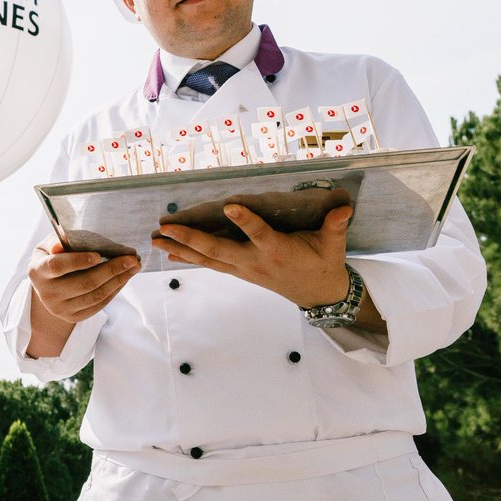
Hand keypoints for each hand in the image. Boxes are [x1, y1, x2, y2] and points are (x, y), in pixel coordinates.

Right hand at [28, 236, 139, 323]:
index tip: (98, 254)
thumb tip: (59, 245)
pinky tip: (124, 279)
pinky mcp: (72, 317)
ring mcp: (59, 309)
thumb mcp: (48, 245)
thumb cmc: (51, 256)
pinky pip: (98, 305)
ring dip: (118, 281)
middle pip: (83, 283)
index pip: (57, 267)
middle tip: (131, 258)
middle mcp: (46, 294)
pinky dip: (114, 291)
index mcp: (37, 271)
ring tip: (133, 267)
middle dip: (110, 270)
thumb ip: (56, 241)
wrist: (46, 284)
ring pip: (94, 296)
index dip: (77, 261)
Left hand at [152, 203, 351, 308]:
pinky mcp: (239, 271)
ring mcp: (243, 268)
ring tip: (155, 240)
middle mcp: (254, 261)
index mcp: (277, 250)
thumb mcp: (333, 245)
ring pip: (207, 259)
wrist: (318, 295)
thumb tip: (345, 208)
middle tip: (165, 229)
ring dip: (180, 249)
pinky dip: (189, 257)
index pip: (259, 233)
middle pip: (218, 250)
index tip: (230, 205)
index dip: (245, 221)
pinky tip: (169, 252)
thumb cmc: (324, 263)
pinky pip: (209, 264)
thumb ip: (335, 226)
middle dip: (190, 239)